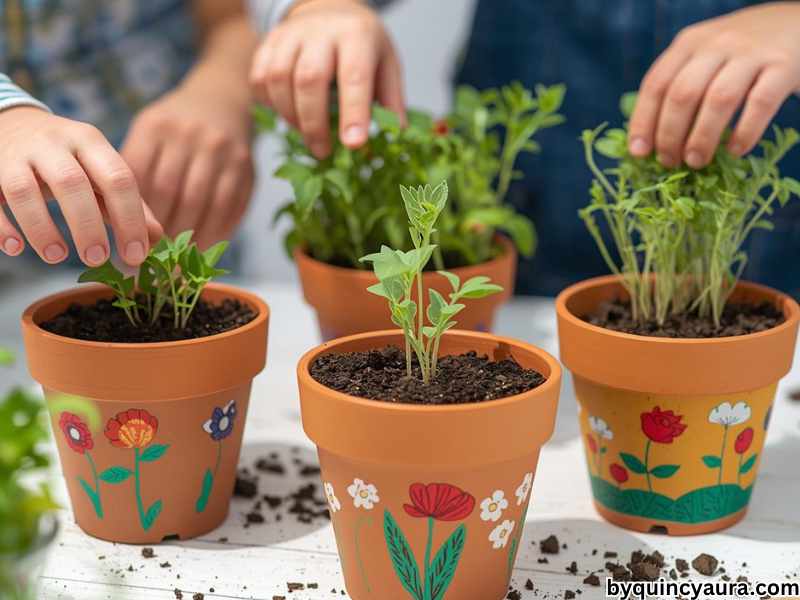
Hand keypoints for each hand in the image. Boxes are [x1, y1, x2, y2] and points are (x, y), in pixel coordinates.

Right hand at [0, 107, 160, 265]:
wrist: (11, 124)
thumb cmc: (69, 159)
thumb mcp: (100, 171)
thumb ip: (128, 203)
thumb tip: (158, 238)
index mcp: (90, 142)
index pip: (118, 178)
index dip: (130, 219)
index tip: (136, 255)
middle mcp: (53, 144)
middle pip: (71, 182)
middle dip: (86, 225)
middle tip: (97, 259)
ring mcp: (15, 155)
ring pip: (24, 190)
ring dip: (41, 227)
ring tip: (57, 257)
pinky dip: (2, 226)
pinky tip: (16, 249)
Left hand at [121, 70, 254, 249]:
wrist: (222, 99)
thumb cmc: (175, 127)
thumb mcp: (147, 133)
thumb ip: (135, 170)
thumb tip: (118, 225)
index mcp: (156, 126)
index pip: (139, 179)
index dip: (133, 215)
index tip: (127, 241)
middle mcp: (190, 135)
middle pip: (170, 192)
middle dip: (159, 230)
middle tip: (150, 259)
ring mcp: (222, 150)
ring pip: (200, 203)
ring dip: (187, 237)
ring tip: (176, 260)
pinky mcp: (246, 167)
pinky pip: (229, 208)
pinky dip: (215, 232)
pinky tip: (203, 248)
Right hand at [250, 0, 405, 158]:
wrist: (330, 9)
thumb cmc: (361, 45)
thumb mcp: (386, 64)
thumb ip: (391, 99)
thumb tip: (396, 134)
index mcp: (357, 36)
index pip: (354, 77)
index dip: (353, 113)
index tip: (353, 144)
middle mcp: (321, 30)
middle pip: (309, 79)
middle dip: (314, 123)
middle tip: (322, 151)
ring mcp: (291, 34)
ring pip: (278, 79)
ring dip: (290, 116)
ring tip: (306, 133)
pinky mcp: (269, 42)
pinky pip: (259, 77)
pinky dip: (269, 103)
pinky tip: (287, 113)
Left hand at [629, 2, 799, 167]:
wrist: (795, 22)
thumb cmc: (738, 54)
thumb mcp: (703, 57)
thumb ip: (677, 86)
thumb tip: (647, 142)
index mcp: (689, 42)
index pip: (656, 84)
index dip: (643, 122)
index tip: (639, 152)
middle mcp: (717, 43)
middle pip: (682, 94)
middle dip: (669, 135)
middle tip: (668, 162)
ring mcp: (751, 53)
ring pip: (718, 99)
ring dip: (701, 138)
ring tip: (695, 162)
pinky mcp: (784, 65)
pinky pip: (760, 103)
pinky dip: (744, 132)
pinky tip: (734, 151)